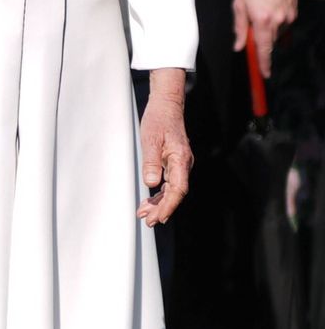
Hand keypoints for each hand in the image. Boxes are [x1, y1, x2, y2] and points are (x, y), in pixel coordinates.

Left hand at [137, 83, 191, 226]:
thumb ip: (151, 162)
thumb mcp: (150, 139)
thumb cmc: (158, 120)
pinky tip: (149, 202)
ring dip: (159, 204)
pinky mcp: (174, 164)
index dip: (170, 205)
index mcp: (180, 159)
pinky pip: (169, 184)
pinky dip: (159, 194)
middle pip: (176, 193)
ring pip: (172, 191)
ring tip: (144, 214)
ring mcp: (180, 165)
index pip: (178, 189)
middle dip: (163, 209)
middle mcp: (184, 164)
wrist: (166, 107)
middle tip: (148, 221)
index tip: (160, 217)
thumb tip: (151, 183)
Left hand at [232, 0, 297, 78]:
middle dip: (261, 39)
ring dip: (269, 29)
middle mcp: (278, 21)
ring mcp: (288, 16)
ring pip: (277, 33)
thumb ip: (239, 27)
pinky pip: (284, 24)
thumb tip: (239, 45)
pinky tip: (270, 9)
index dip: (264, 63)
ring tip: (261, 10)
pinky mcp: (294, 12)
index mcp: (262, 20)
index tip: (264, 73)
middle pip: (269, 42)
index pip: (263, 49)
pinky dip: (276, 22)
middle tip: (253, 25)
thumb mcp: (239, 4)